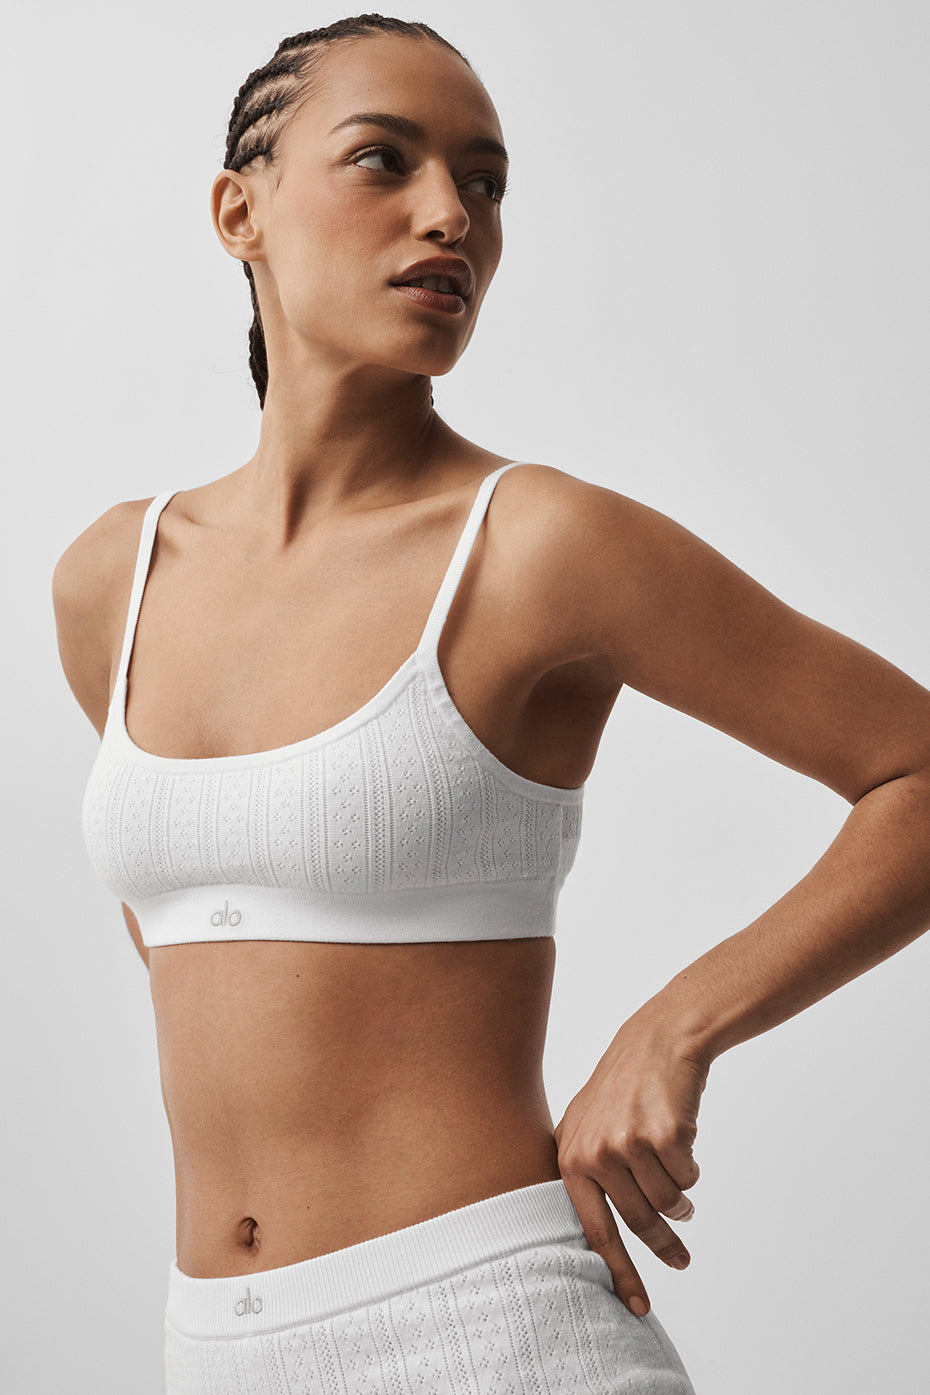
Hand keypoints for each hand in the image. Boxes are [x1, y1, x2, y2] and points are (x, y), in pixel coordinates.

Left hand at [553, 1011, 708, 1316]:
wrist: (658, 1041)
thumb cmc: (622, 1087)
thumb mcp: (584, 1125)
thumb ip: (582, 1174)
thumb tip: (590, 1239)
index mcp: (571, 1157)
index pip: (593, 1231)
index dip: (618, 1273)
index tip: (636, 1307)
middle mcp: (596, 1154)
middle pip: (638, 1222)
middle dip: (664, 1245)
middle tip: (680, 1258)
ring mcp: (630, 1144)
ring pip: (668, 1203)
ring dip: (679, 1198)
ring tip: (676, 1172)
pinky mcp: (665, 1137)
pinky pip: (688, 1178)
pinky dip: (690, 1166)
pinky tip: (681, 1141)